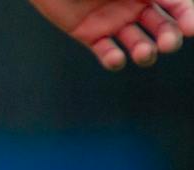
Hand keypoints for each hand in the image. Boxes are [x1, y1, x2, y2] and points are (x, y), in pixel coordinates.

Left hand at [25, 0, 193, 66]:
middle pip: (162, 27)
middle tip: (167, 44)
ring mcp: (114, 21)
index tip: (191, 28)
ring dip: (145, 52)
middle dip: (169, 37)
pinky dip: (113, 60)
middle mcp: (136, 5)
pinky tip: (115, 59)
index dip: (187, 17)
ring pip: (138, 43)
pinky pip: (106, 52)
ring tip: (143, 53)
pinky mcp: (90, 34)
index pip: (176, 4)